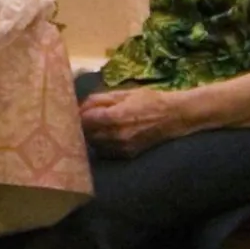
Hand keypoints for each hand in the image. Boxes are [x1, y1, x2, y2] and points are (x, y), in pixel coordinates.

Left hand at [80, 87, 197, 158]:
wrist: (174, 116)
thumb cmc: (149, 100)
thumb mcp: (124, 93)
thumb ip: (100, 99)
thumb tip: (80, 106)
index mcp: (114, 117)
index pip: (84, 120)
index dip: (77, 115)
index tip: (75, 110)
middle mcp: (116, 136)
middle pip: (87, 134)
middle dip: (82, 126)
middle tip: (83, 118)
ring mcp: (122, 148)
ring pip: (94, 145)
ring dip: (91, 136)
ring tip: (94, 126)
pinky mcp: (127, 155)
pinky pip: (105, 152)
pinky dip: (100, 144)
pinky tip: (105, 135)